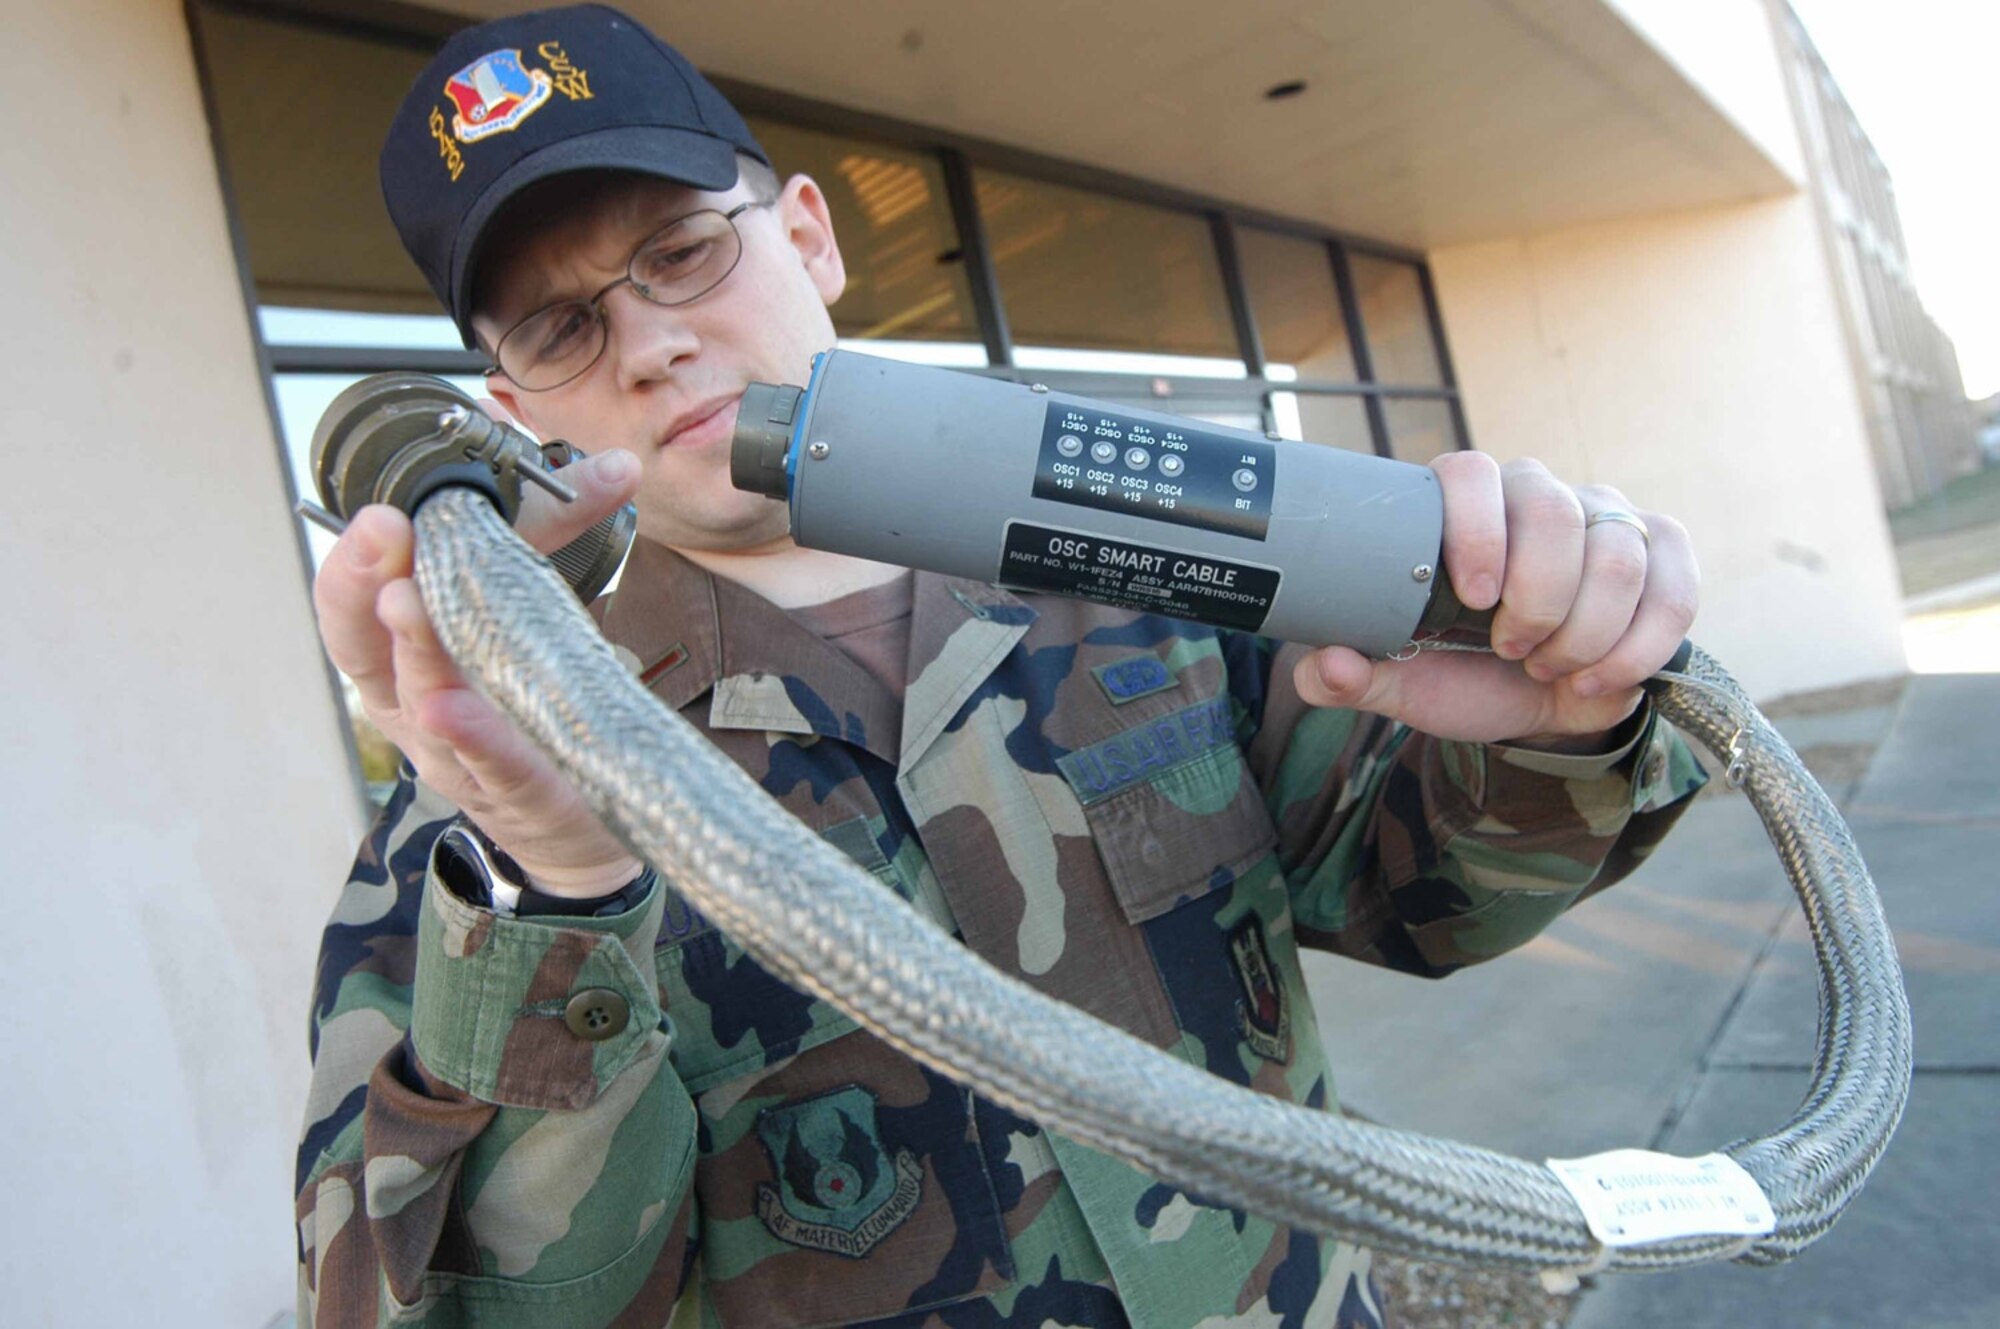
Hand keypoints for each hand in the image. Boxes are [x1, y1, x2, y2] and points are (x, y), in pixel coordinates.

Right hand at [313, 415, 646, 895]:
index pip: (353, 607)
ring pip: (422, 703)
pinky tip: (454, 709)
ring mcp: (455, 756)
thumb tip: (615, 466)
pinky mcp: (514, 793)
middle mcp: (412, 708)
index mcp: (400, 658)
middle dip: (365, 589)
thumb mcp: (529, 606)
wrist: (572, 817)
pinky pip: (490, 765)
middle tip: (383, 536)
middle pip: (365, 650)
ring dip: (415, 652)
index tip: (379, 513)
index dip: (353, 562)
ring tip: (409, 603)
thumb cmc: (529, 701)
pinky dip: (473, 737)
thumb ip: (560, 538)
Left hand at [1292, 453, 1698, 743]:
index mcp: (1464, 508)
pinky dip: (1639, 643)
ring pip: (1616, 554)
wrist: (1537, 708)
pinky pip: (1671, 585)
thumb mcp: (1402, 684)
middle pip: (1553, 510)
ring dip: (1585, 631)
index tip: (1475, 597)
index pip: (1471, 472)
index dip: (1477, 527)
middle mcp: (1537, 496)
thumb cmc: (1463, 675)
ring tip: (1549, 668)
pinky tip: (1601, 676)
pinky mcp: (1662, 552)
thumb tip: (1325, 666)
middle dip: (1538, 596)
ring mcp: (1605, 519)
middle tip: (1513, 650)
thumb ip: (1351, 677)